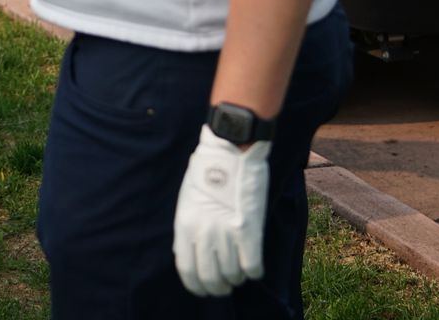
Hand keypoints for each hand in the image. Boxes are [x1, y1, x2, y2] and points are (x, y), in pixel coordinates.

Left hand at [173, 129, 269, 295]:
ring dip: (237, 277)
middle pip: (210, 278)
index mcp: (185, 226)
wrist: (230, 148)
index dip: (196, 286)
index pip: (187, 271)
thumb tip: (186, 254)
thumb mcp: (187, 200)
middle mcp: (203, 233)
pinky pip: (252, 266)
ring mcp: (226, 232)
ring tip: (239, 270)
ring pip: (233, 275)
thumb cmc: (208, 171)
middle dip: (219, 287)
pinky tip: (253, 265)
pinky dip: (253, 271)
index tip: (204, 289)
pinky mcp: (249, 229)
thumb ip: (188, 229)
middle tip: (225, 285)